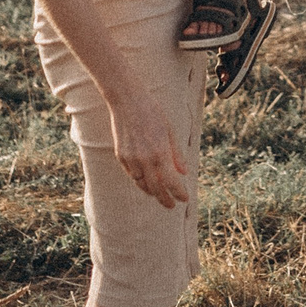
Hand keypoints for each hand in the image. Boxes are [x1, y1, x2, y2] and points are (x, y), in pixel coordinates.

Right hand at [107, 89, 191, 208]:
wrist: (127, 101)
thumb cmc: (153, 112)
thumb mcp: (170, 131)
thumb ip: (176, 154)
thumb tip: (184, 173)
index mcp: (160, 153)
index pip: (171, 182)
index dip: (179, 193)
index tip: (184, 199)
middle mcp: (144, 160)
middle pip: (156, 189)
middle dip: (165, 199)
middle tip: (172, 205)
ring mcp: (131, 159)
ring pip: (142, 185)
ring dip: (152, 192)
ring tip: (160, 195)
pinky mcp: (121, 156)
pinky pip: (132, 175)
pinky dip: (140, 181)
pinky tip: (146, 181)